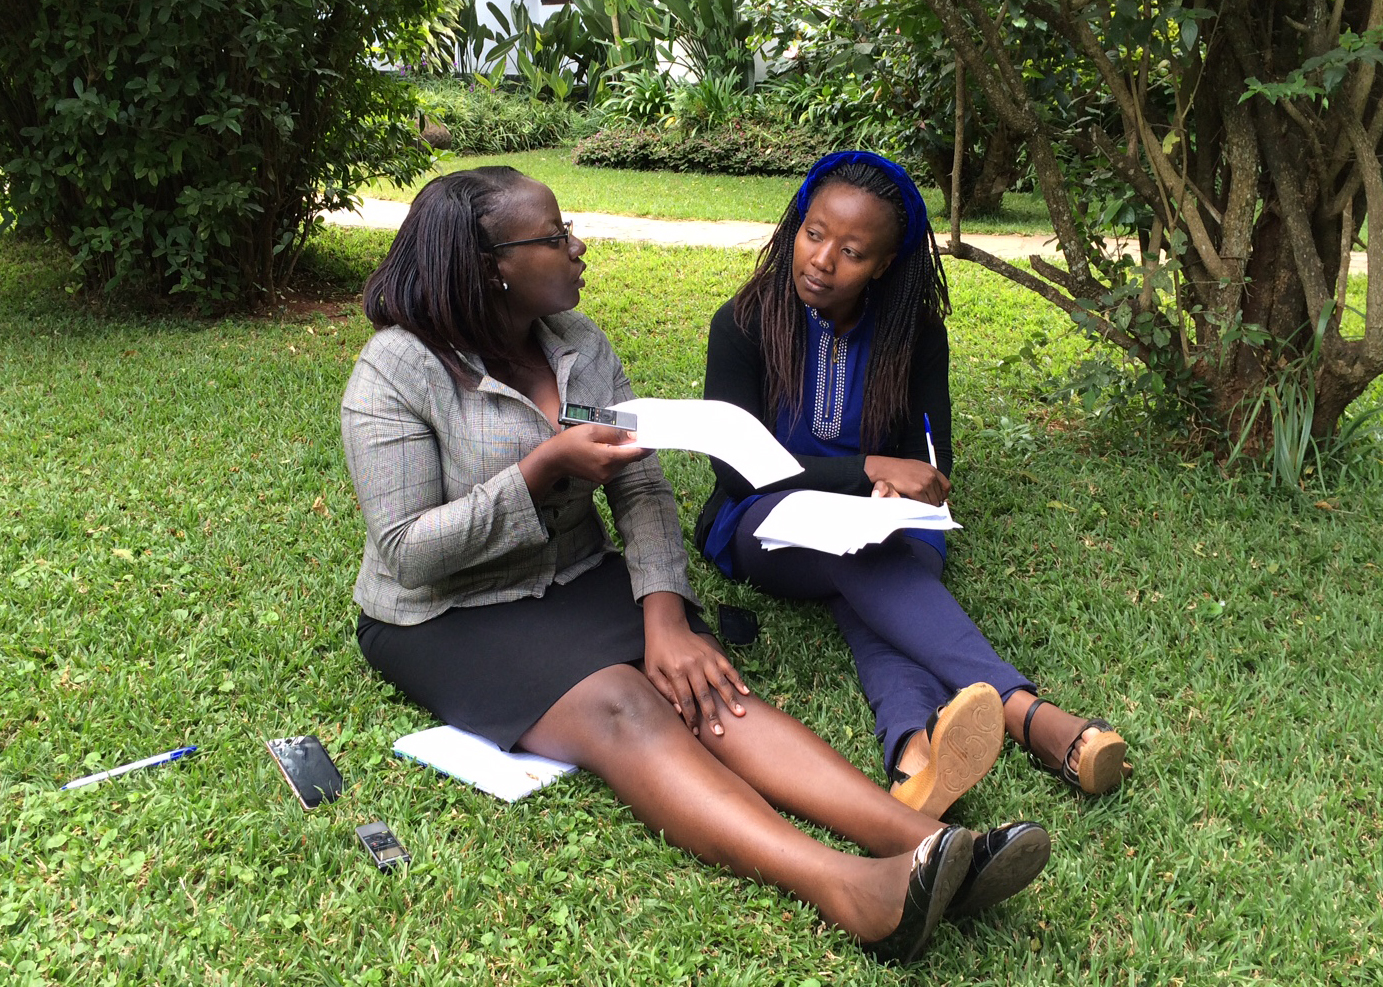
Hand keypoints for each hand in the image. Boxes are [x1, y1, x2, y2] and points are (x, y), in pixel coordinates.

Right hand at [521, 423, 651, 493]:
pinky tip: (607, 446)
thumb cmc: (570, 442)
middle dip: (634, 445)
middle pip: (631, 457)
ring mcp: (606, 476)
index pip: (636, 453)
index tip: (655, 439)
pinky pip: (616, 465)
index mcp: (608, 458)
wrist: (554, 460)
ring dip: (623, 450)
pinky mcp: (603, 478)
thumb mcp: (592, 430)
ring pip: (624, 461)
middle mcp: (609, 471)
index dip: (647, 446)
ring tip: (615, 438)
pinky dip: (616, 455)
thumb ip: (615, 432)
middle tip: (636, 432)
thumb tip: (634, 435)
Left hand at [641, 592, 750, 736]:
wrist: (667, 625)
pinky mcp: (714, 653)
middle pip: (704, 694)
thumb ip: (664, 690)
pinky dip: (737, 680)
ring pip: (720, 682)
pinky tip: (746, 692)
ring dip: (730, 699)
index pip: (685, 699)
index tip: (696, 731)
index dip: (691, 717)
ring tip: (740, 713)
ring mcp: (705, 658)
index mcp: (676, 671)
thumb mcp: (652, 671)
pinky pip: (728, 668)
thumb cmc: (657, 652)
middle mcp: (693, 665)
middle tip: (720, 732)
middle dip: (713, 715)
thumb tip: (679, 710)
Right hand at [864, 455, 950, 505]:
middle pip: (939, 496)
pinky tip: (916, 507)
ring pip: (932, 502)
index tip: (939, 500)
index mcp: (932, 470)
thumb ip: (927, 477)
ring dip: (928, 507)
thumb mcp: (918, 468)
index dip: (943, 495)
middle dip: (934, 503)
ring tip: (921, 508)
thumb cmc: (899, 469)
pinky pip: (924, 503)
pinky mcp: (917, 490)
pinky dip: (921, 507)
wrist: (886, 468)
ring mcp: (925, 483)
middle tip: (928, 507)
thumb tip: (933, 489)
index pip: (946, 486)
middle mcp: (931, 476)